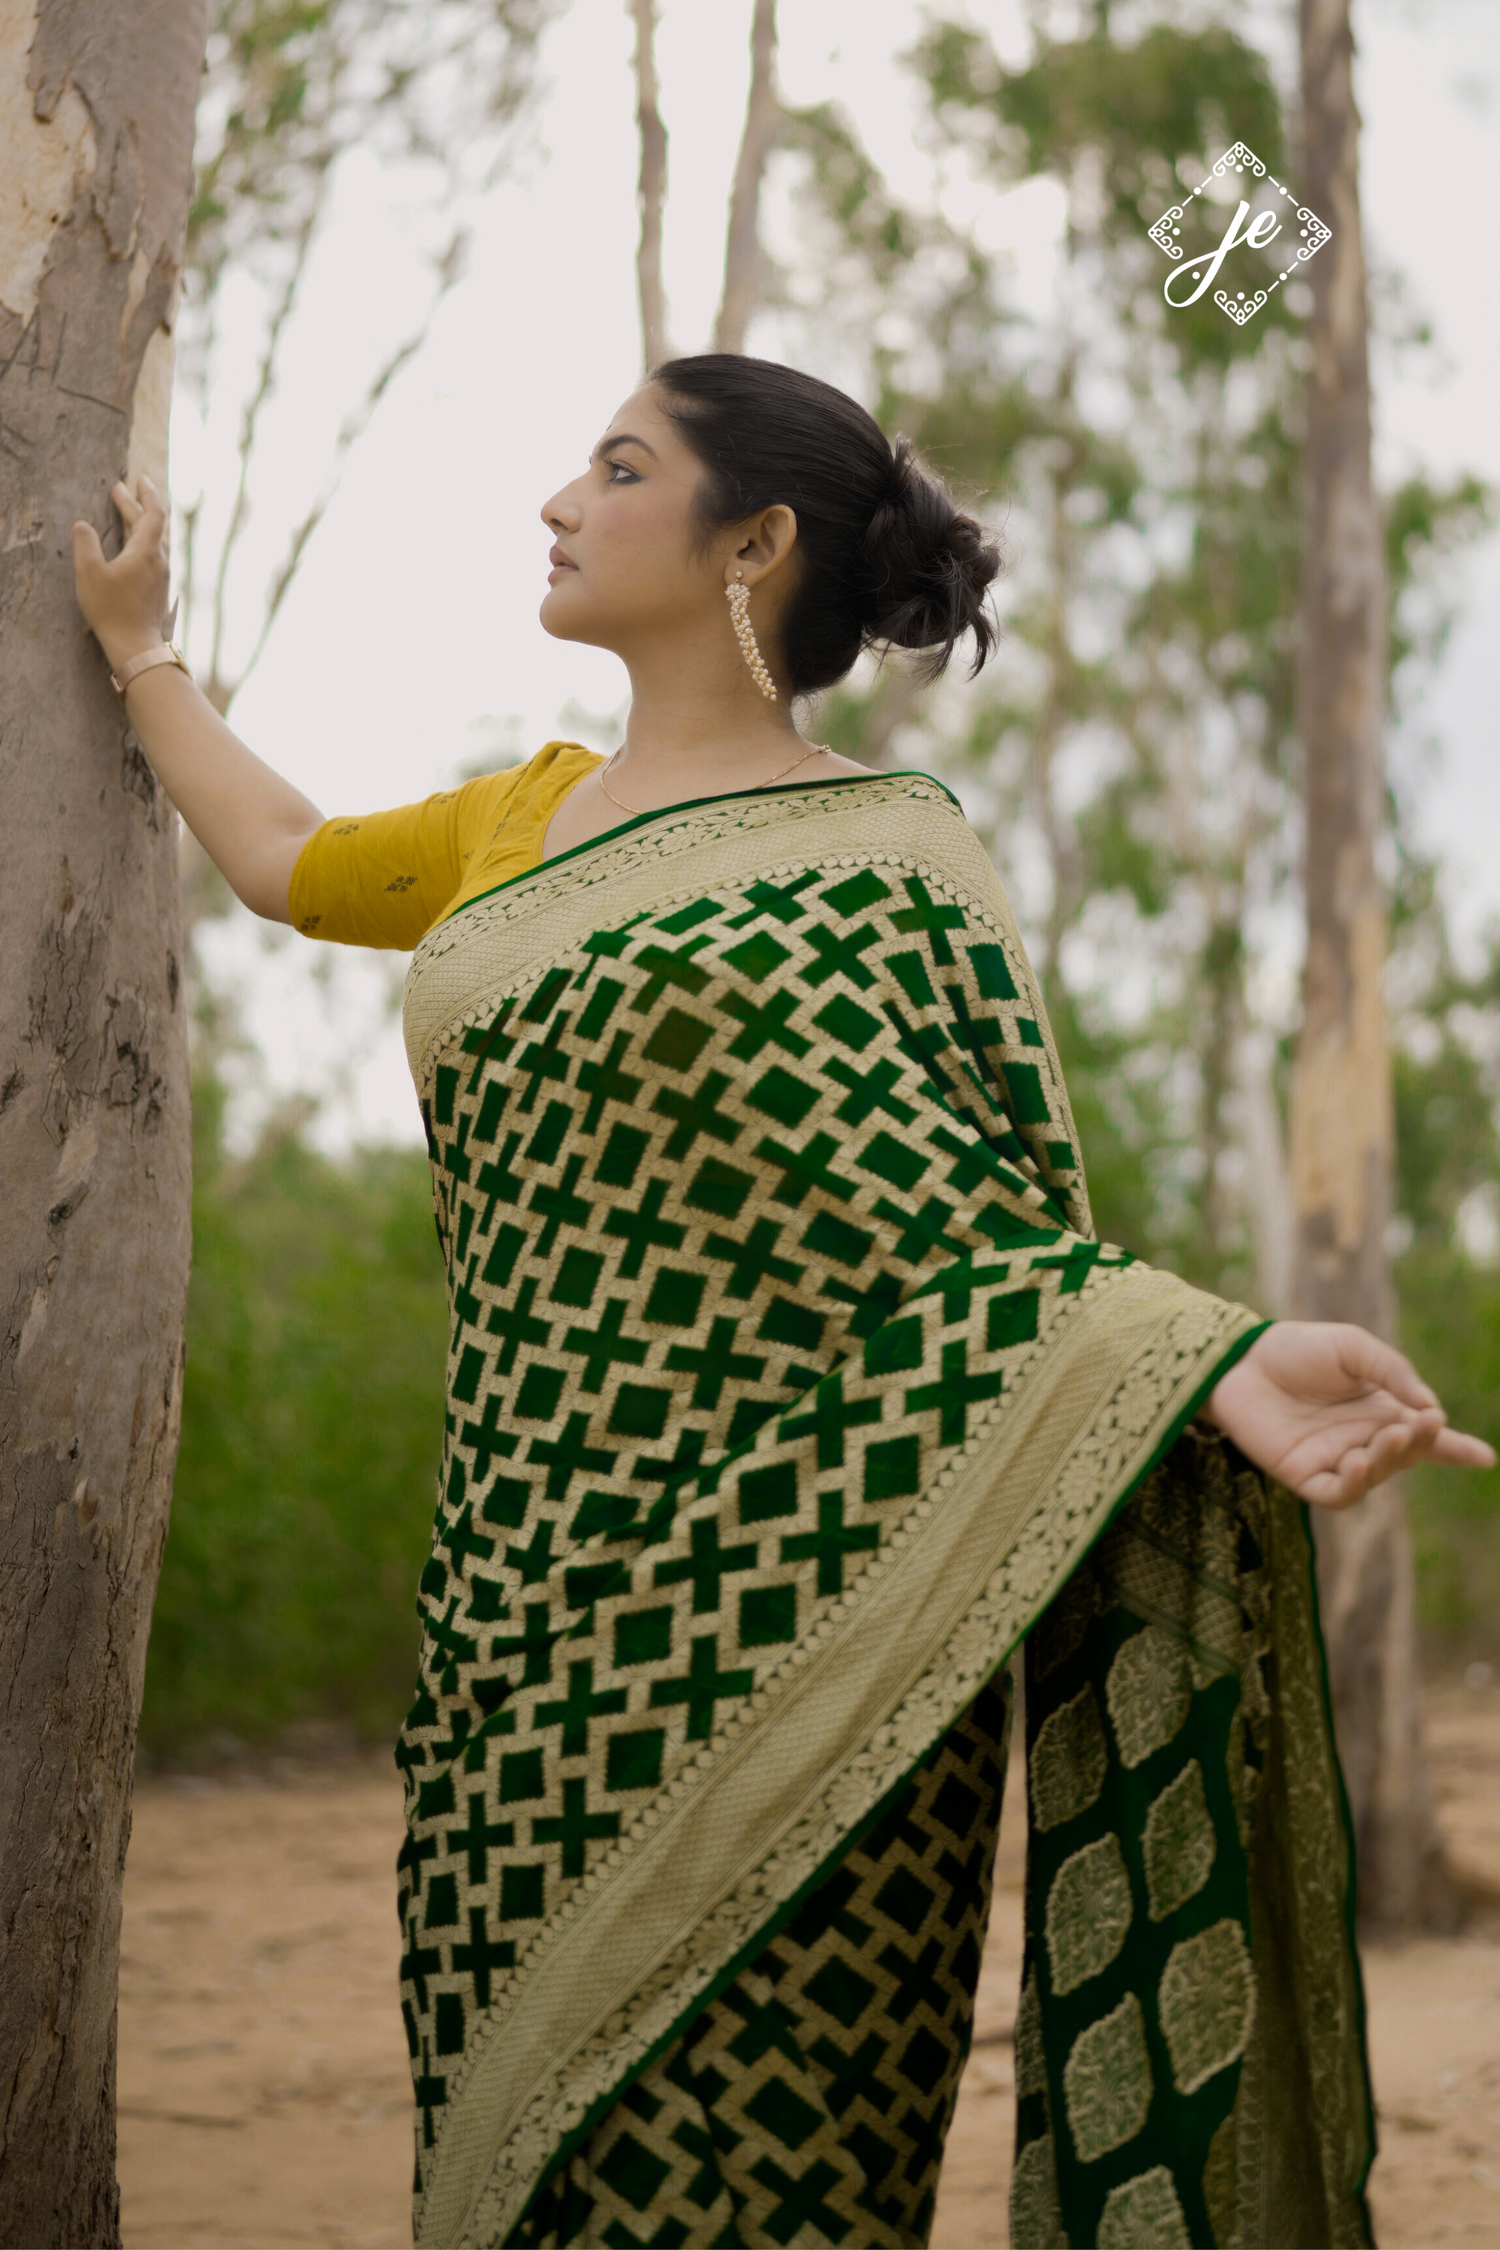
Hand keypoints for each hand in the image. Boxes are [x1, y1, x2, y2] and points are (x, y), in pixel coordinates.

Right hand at [72, 475, 170, 668]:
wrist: (135, 646)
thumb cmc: (112, 609)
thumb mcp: (90, 572)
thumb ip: (85, 544)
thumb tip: (83, 526)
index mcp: (146, 551)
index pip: (153, 513)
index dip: (146, 493)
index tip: (138, 479)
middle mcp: (159, 561)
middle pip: (150, 526)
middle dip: (134, 505)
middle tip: (118, 490)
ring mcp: (161, 576)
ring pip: (151, 542)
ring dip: (137, 524)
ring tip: (124, 514)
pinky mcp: (158, 589)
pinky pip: (151, 557)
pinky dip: (140, 543)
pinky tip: (130, 548)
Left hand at [1203, 1321, 1494, 1507]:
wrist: (1239, 1356)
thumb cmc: (1297, 1349)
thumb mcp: (1353, 1348)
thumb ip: (1393, 1373)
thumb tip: (1431, 1410)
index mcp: (1380, 1410)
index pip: (1425, 1437)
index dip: (1456, 1448)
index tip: (1485, 1457)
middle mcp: (1361, 1439)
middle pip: (1404, 1455)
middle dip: (1418, 1442)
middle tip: (1419, 1423)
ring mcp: (1332, 1459)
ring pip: (1374, 1477)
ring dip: (1388, 1461)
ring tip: (1387, 1436)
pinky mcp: (1301, 1474)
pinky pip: (1334, 1494)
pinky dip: (1351, 1485)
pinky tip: (1357, 1463)